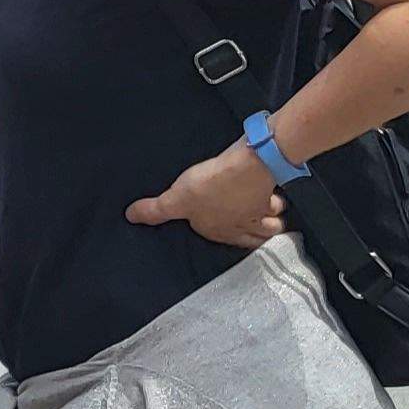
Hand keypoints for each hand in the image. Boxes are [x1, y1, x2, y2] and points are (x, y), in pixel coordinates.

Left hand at [126, 142, 286, 247]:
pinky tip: (272, 190)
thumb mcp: (176, 200)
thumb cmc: (212, 187)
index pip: (232, 242)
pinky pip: (277, 197)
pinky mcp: (273, 188)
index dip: (233, 237)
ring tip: (269, 212)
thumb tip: (131, 217)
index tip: (232, 231)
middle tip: (260, 226)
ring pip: (273, 222)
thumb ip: (156, 210)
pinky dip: (275, 196)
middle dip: (260, 233)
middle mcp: (247, 225)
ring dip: (271, 219)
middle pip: (260, 236)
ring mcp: (264, 208)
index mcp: (224, 232)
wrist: (248, 167)